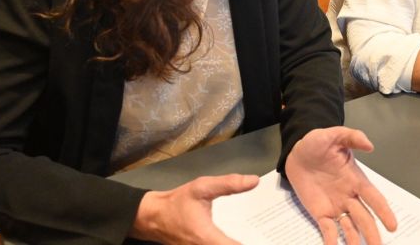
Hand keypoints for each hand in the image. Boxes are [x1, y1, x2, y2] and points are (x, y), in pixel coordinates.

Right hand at [130, 174, 258, 243]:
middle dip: (248, 243)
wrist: (151, 217)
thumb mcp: (201, 188)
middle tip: (268, 234)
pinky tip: (241, 238)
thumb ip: (228, 184)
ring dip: (238, 243)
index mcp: (207, 238)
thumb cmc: (177, 202)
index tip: (269, 238)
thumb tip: (255, 181)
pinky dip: (229, 243)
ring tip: (260, 236)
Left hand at [286, 127, 396, 244]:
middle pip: (364, 217)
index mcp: (356, 180)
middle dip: (372, 233)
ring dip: (355, 241)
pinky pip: (328, 229)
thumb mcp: (334, 135)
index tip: (392, 226)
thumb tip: (369, 145)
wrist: (297, 152)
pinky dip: (333, 241)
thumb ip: (352, 137)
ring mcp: (335, 206)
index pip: (374, 198)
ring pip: (350, 227)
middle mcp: (349, 196)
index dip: (383, 211)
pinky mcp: (320, 212)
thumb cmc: (318, 143)